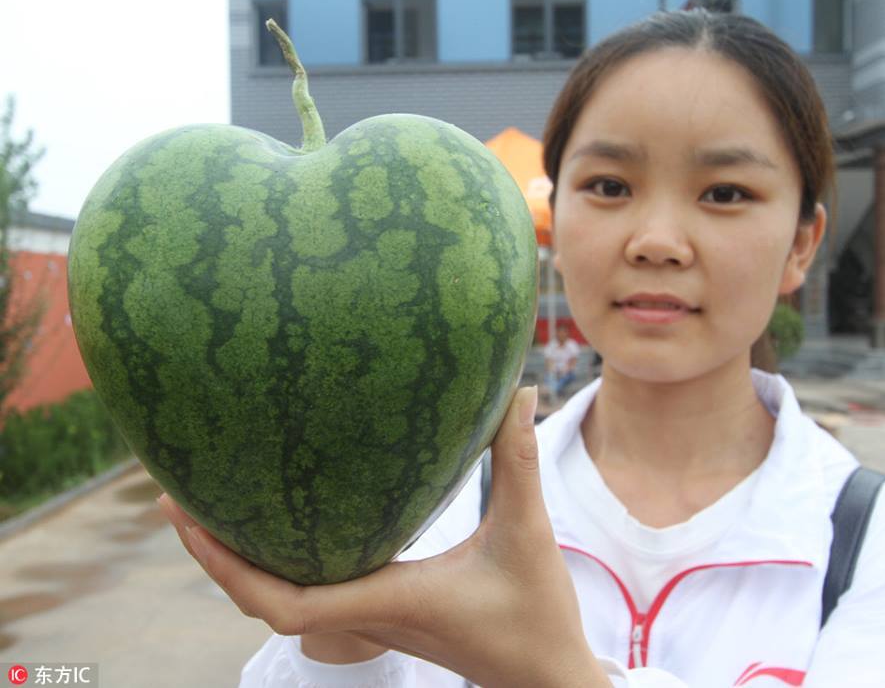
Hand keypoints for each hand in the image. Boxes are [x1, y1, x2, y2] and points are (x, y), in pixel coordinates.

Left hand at [158, 387, 609, 686]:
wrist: (544, 681)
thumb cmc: (536, 618)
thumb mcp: (526, 532)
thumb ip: (519, 458)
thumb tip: (519, 388)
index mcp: (391, 600)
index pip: (288, 606)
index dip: (229, 567)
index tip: (190, 522)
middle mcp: (370, 615)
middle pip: (265, 603)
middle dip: (214, 557)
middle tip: (177, 499)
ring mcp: (374, 620)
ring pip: (284, 602)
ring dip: (240, 564)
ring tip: (212, 508)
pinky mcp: (386, 614)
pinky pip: (314, 594)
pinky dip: (279, 567)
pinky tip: (283, 528)